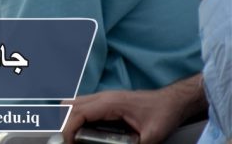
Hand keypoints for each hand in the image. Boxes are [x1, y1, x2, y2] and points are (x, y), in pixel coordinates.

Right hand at [62, 88, 185, 143]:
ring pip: (73, 104)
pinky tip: (84, 132)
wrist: (172, 101)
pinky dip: (77, 118)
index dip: (67, 128)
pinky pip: (82, 106)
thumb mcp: (151, 136)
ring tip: (75, 139)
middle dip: (64, 125)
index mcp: (109, 103)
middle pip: (69, 105)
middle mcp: (102, 97)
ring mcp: (102, 97)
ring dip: (69, 121)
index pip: (77, 112)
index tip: (67, 143)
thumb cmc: (162, 114)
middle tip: (70, 142)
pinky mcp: (105, 102)